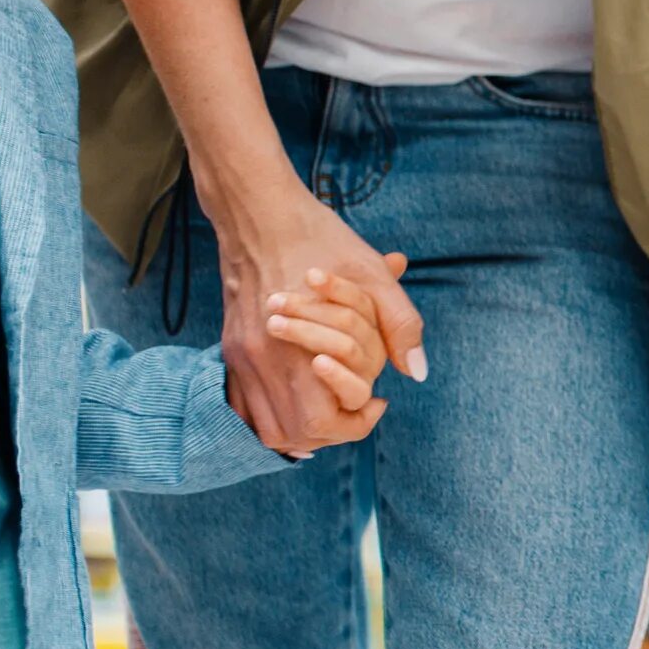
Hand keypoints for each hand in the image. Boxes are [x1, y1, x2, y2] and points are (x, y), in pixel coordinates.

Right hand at [211, 173, 427, 453]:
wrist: (260, 213)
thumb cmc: (322, 241)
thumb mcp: (373, 277)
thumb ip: (400, 325)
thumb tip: (417, 373)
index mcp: (297, 349)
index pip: (322, 423)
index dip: (357, 422)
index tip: (378, 401)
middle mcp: (261, 361)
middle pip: (293, 435)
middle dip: (332, 432)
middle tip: (357, 408)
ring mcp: (240, 357)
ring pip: (267, 427)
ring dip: (303, 429)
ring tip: (334, 407)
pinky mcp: (231, 348)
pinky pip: (244, 406)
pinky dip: (274, 413)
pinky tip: (302, 400)